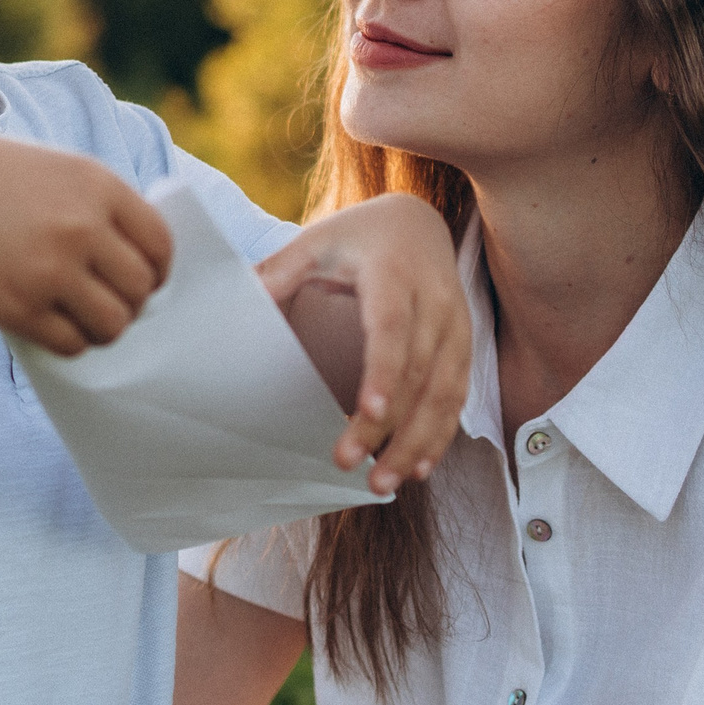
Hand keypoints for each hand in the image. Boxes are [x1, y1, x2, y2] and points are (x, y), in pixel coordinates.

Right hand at [0, 137, 173, 356]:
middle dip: (132, 302)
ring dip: (104, 327)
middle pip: (140, 290)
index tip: (146, 278)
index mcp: (97, 186)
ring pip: (112, 324)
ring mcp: (49, 270)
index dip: (158, 269)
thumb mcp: (58, 170)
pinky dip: (69, 340)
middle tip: (110, 300)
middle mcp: (79, 228)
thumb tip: (150, 268)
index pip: (159, 245)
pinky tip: (52, 321)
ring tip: (84, 315)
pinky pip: (71, 343)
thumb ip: (105, 207)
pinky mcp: (19, 307)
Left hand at [259, 192, 468, 495]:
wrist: (417, 221)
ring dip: (417, 442)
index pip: (390, 327)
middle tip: (352, 466)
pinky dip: (440, 435)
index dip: (383, 369)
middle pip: (417, 372)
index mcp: (393, 273)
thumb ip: (279, 271)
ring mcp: (456, 326)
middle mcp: (435, 301)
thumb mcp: (315, 241)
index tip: (368, 410)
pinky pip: (458, 397)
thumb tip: (240, 301)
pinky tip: (418, 469)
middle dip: (388, 425)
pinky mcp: (464, 346)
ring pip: (444, 392)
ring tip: (382, 483)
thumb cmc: (356, 236)